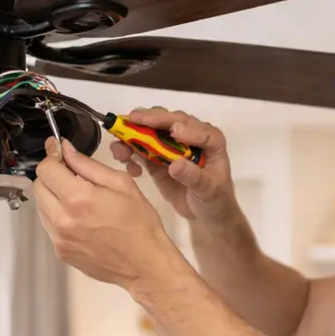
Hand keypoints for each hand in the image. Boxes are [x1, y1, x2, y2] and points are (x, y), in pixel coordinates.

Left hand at [32, 136, 183, 291]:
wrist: (145, 265)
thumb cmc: (140, 225)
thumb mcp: (122, 184)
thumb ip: (88, 165)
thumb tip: (66, 149)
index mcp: (78, 198)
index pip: (45, 169)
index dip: (51, 156)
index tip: (59, 152)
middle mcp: (62, 219)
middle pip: (38, 186)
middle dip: (52, 176)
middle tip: (72, 176)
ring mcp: (59, 238)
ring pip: (41, 206)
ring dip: (53, 197)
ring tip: (79, 200)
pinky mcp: (61, 252)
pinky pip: (49, 226)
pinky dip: (59, 216)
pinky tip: (80, 219)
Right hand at [110, 107, 234, 220]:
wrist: (205, 214)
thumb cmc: (215, 199)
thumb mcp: (208, 190)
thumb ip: (194, 177)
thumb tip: (175, 164)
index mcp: (209, 139)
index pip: (194, 126)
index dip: (180, 125)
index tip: (172, 131)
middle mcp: (189, 135)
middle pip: (167, 121)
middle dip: (147, 121)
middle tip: (129, 122)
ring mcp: (170, 145)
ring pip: (149, 131)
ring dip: (131, 135)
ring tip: (120, 150)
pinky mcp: (156, 156)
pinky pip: (140, 149)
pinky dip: (130, 152)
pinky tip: (128, 165)